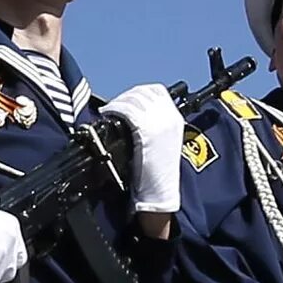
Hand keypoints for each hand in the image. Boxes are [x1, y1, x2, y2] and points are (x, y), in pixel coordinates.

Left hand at [102, 82, 184, 215]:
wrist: (159, 191)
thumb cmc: (156, 172)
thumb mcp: (162, 141)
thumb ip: (153, 124)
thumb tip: (132, 112)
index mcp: (175, 117)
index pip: (157, 91)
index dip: (138, 92)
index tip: (126, 100)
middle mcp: (169, 116)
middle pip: (143, 93)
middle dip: (125, 96)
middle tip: (114, 106)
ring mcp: (158, 123)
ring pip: (134, 99)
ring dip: (118, 102)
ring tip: (109, 110)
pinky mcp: (146, 131)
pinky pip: (128, 111)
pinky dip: (115, 109)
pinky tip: (108, 114)